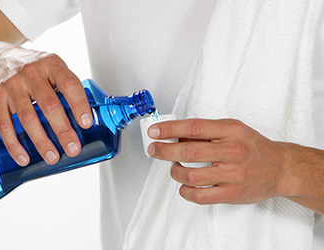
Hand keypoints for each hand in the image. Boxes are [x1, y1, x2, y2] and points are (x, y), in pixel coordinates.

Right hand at [0, 45, 92, 165]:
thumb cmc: (33, 68)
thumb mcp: (52, 67)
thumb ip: (67, 87)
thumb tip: (87, 118)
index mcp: (51, 64)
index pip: (69, 84)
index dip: (79, 104)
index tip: (86, 124)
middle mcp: (31, 72)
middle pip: (49, 105)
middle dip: (63, 130)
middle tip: (72, 148)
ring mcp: (12, 84)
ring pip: (27, 117)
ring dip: (41, 141)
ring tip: (52, 157)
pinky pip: (4, 124)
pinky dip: (13, 144)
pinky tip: (23, 157)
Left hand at [147, 118, 291, 204]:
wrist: (280, 168)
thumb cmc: (252, 147)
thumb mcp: (232, 129)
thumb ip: (206, 131)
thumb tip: (175, 134)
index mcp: (231, 131)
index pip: (194, 128)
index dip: (169, 129)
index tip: (154, 132)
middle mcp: (232, 152)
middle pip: (189, 152)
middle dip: (164, 151)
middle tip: (154, 150)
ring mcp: (233, 175)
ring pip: (191, 176)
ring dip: (175, 172)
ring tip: (174, 167)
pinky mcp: (232, 194)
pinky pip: (200, 196)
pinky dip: (185, 191)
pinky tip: (184, 185)